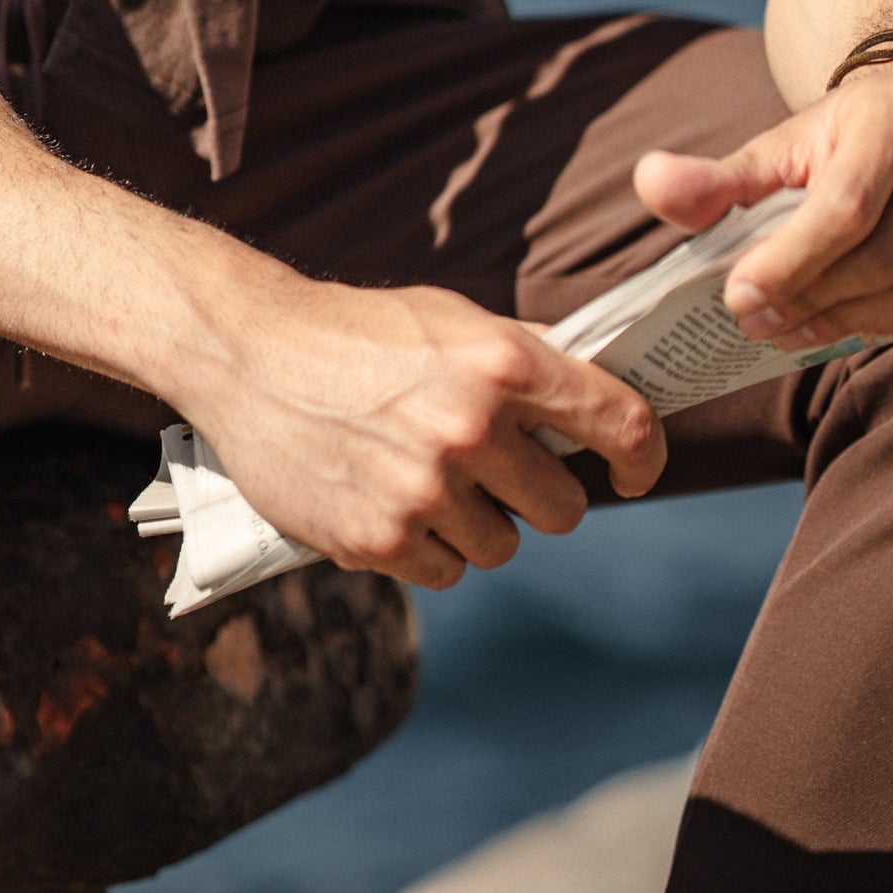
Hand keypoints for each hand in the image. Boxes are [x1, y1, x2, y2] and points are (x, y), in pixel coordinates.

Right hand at [183, 273, 665, 590]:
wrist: (250, 351)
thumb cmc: (358, 330)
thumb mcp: (451, 319)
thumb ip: (525, 359)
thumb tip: (603, 393)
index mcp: (500, 362)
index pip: (619, 423)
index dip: (643, 458)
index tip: (631, 473)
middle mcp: (469, 428)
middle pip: (564, 509)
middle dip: (538, 494)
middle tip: (495, 469)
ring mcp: (423, 491)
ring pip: (502, 548)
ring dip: (477, 525)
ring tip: (427, 478)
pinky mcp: (378, 541)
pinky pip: (445, 573)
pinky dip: (427, 549)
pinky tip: (391, 501)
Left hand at [634, 63, 892, 351]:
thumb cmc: (839, 138)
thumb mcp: (777, 146)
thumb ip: (716, 177)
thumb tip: (649, 183)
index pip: (843, 210)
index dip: (788, 265)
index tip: (739, 301)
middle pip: (884, 260)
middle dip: (815, 303)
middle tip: (766, 324)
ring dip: (858, 324)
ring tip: (807, 325)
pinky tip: (869, 318)